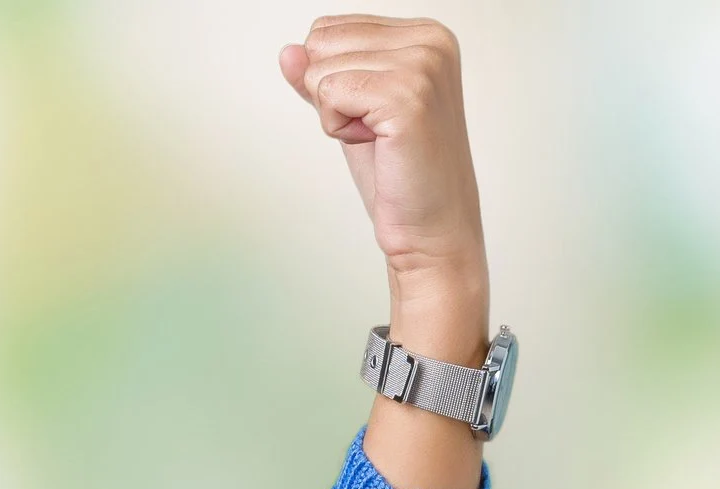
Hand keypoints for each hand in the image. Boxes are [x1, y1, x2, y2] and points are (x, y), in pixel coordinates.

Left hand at [278, 16, 485, 332]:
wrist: (430, 229)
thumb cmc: (400, 174)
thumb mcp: (352, 111)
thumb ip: (321, 76)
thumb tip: (288, 52)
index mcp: (425, 34)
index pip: (329, 28)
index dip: (333, 79)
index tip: (374, 114)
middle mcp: (430, 41)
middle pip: (320, 41)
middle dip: (331, 94)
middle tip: (376, 130)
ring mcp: (422, 65)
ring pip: (319, 69)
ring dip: (336, 114)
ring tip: (379, 139)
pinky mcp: (408, 96)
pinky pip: (327, 93)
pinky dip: (338, 128)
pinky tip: (377, 145)